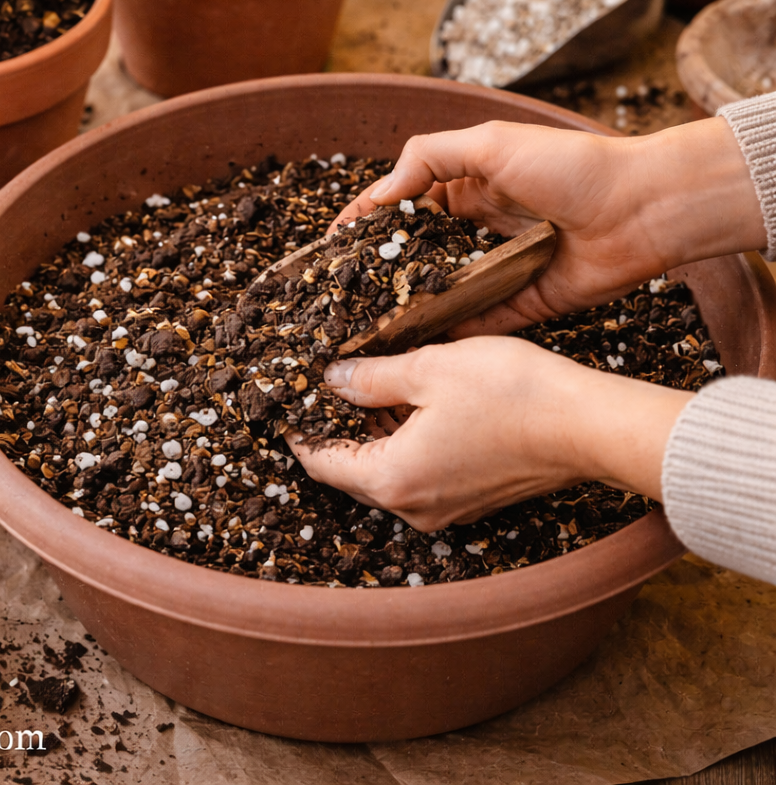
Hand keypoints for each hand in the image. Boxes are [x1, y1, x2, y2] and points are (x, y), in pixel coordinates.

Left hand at [288, 338, 689, 530]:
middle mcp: (414, 507)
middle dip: (336, 427)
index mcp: (392, 479)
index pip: (321, 462)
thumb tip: (331, 378)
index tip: (288, 402)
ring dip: (371, 433)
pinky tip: (409, 402)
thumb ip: (370, 377)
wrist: (590, 425)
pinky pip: (418, 474)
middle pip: (351, 471)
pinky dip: (403, 442)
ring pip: (385, 472)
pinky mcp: (471, 500)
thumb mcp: (428, 369)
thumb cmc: (511, 394)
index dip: (299, 430)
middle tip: (326, 383)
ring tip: (366, 384)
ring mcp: (445, 509)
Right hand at [337, 117, 765, 334]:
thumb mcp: (491, 143)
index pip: (399, 209)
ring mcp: (495, 271)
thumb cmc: (570, 166)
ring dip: (405, 310)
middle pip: (413, 257)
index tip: (327, 250)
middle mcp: (473, 232)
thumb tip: (378, 195)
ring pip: (439, 295)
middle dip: (376, 276)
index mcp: (463, 189)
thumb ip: (428, 158)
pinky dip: (447, 336)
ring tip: (362, 332)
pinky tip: (411, 349)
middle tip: (335, 300)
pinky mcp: (519, 306)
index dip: (362, 227)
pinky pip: (475, 325)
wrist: (644, 208)